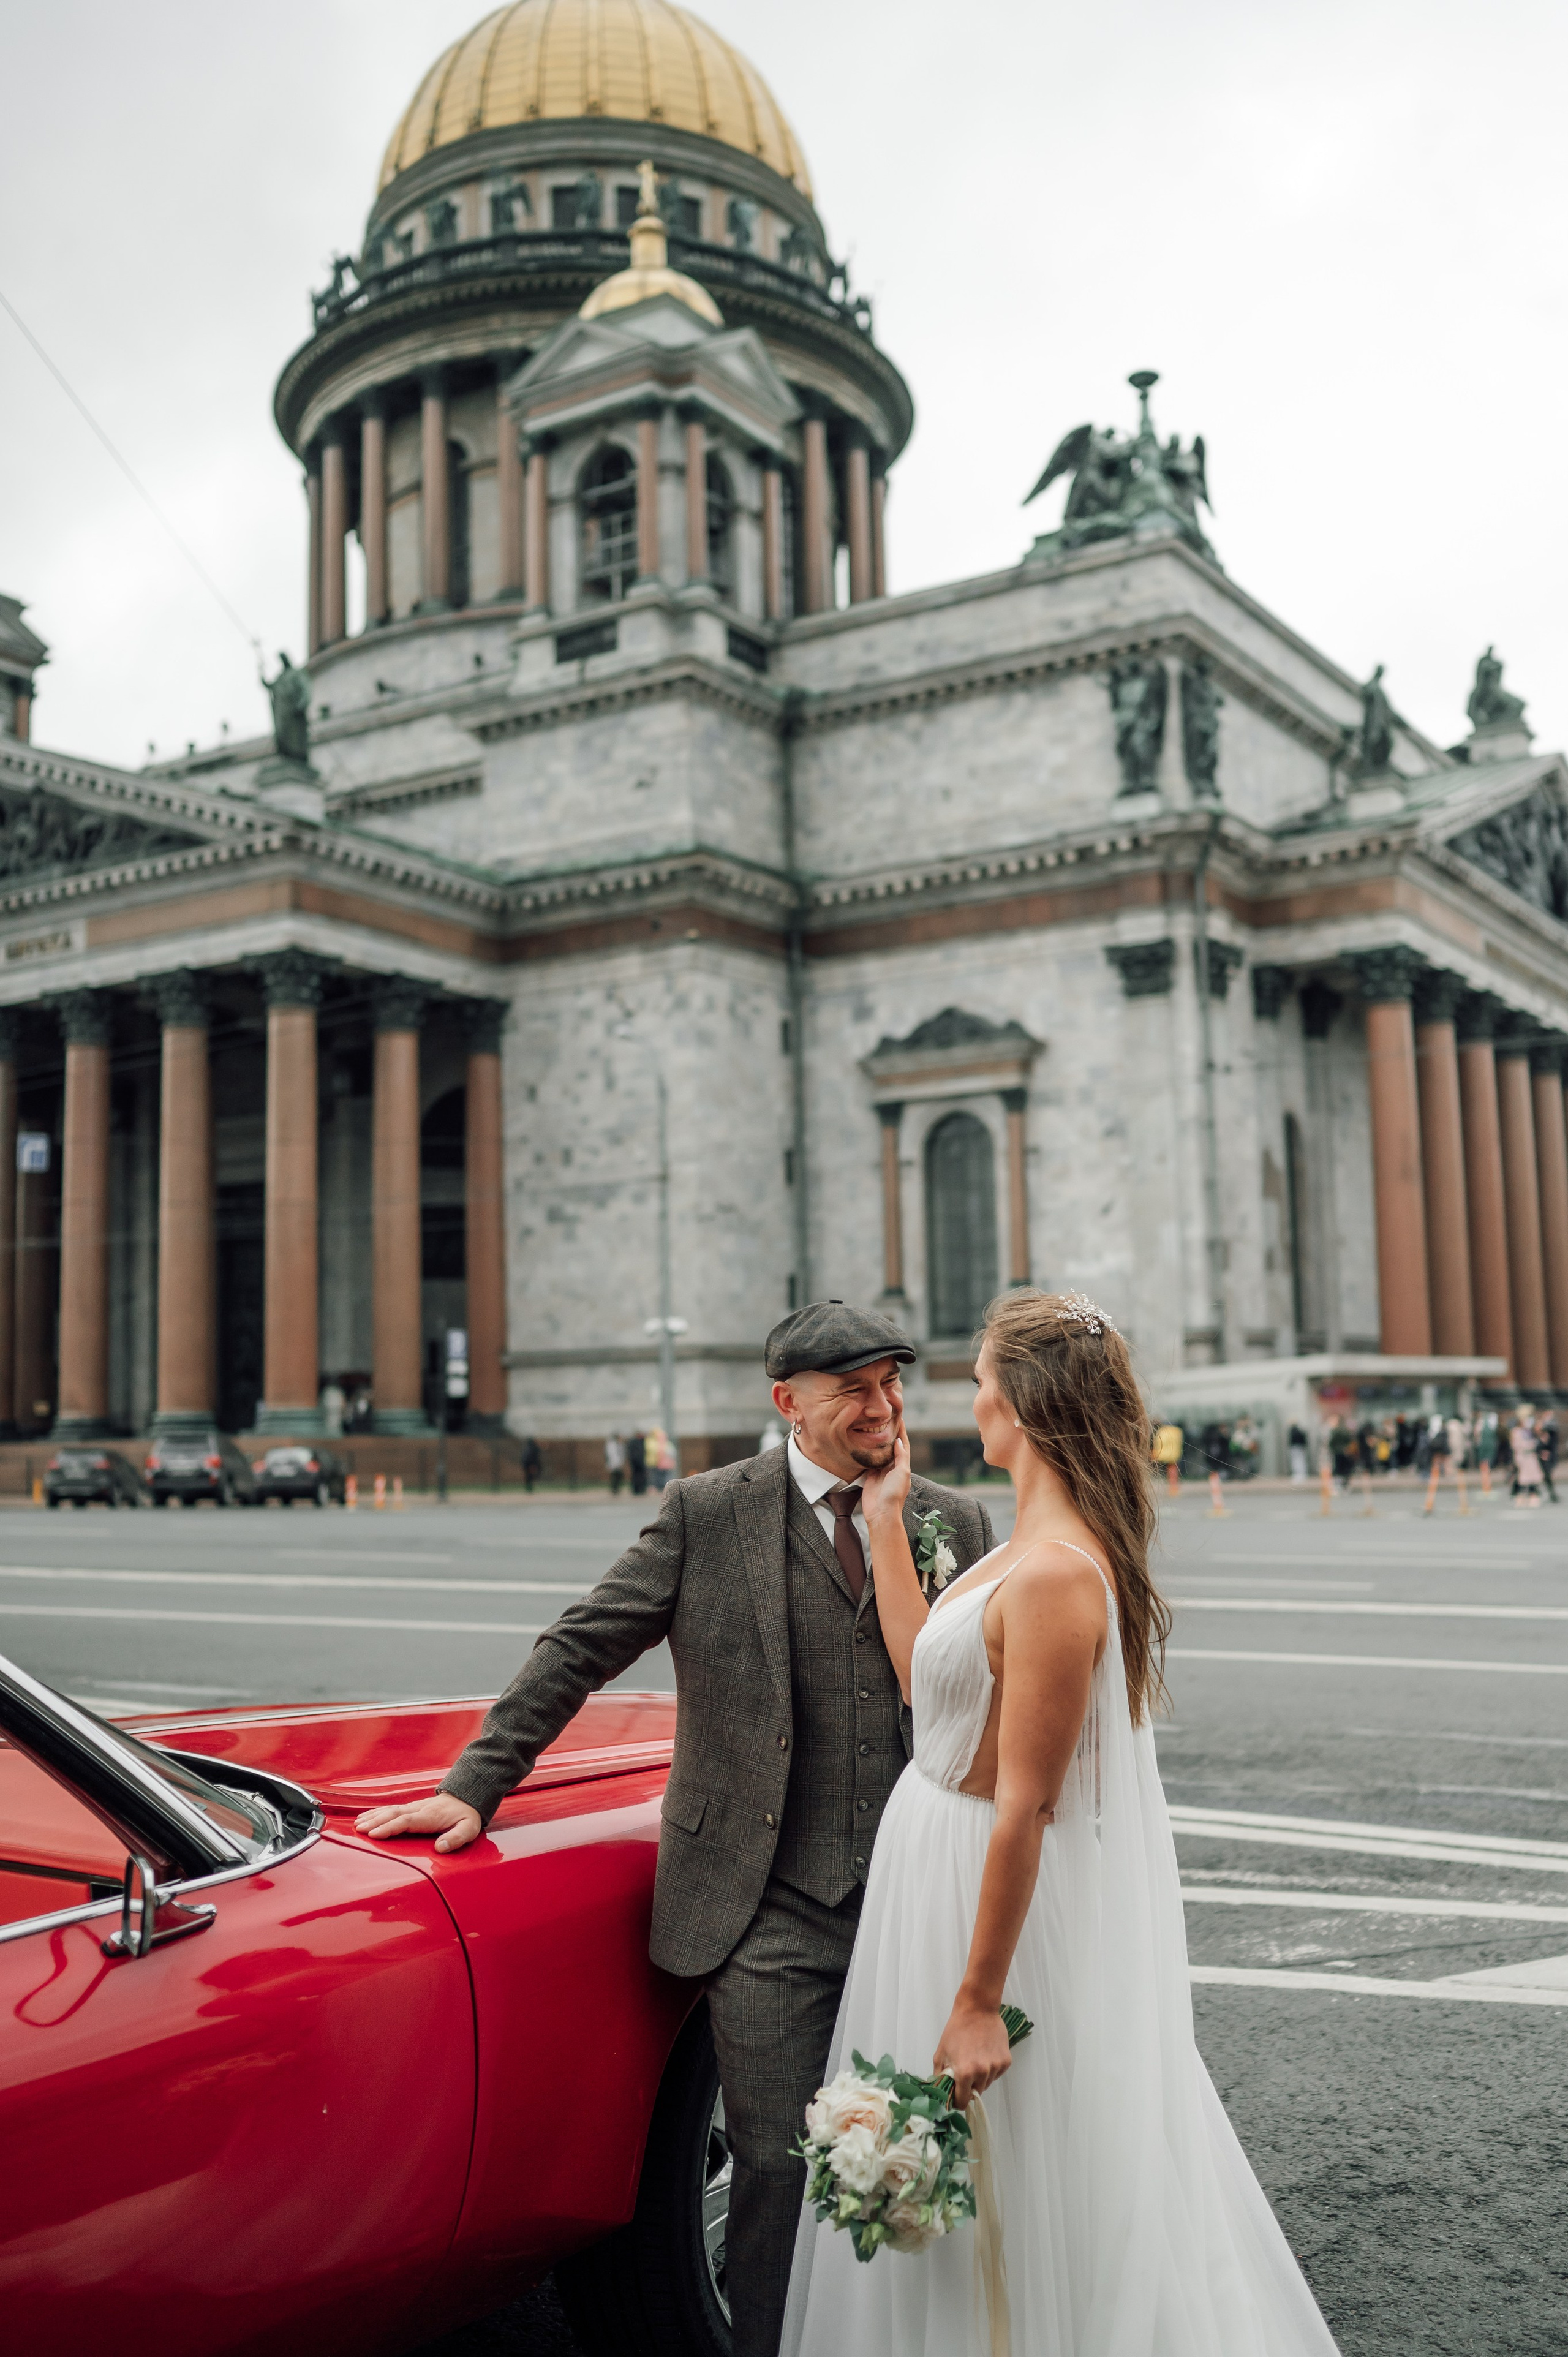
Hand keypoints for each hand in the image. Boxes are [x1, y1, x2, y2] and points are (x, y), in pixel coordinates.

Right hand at [354, 1794, 482, 1852]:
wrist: (468, 1797)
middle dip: (375, 1821)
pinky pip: (392, 1809)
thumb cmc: (467, 1816)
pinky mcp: (412, 1807)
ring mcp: (414, 1807)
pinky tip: (366, 1816)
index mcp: (430, 1816)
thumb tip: (440, 1848)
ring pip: (390, 1810)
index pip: (406, 1821)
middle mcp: (419, 1809)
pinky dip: (377, 1812)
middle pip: (393, 1814)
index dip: (389, 1827)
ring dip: (373, 1816)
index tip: (374, 1834)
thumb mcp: (469, 1829)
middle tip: (358, 1829)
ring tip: (357, 1824)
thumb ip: (456, 1838)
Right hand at [859, 1425, 911, 1524]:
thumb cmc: (894, 1494)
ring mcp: (881, 1472)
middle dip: (889, 1434)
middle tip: (884, 1419)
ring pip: (879, 1452)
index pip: (903, 1446)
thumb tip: (898, 1441)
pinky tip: (864, 1442)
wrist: (881, 1513)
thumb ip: (901, 1457)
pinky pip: (869, 1461)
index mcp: (903, 1467)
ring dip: (877, 1441)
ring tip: (873, 1427)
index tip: (899, 1418)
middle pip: (891, 1447)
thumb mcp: (902, 1473)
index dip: (902, 1433)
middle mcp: (892, 1468)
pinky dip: (868, 1452)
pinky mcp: (870, 1476)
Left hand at [933, 1996, 1012, 2109]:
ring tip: (976, 2058)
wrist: (977, 2009)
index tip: (956, 2096)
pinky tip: (986, 2053)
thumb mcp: (941, 2052)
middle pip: (976, 2093)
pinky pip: (997, 2073)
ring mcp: (996, 2067)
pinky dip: (991, 2068)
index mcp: (965, 2073)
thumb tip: (941, 2093)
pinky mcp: (1006, 2061)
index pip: (963, 2101)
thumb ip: (940, 2076)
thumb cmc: (956, 2029)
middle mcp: (982, 2073)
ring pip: (987, 2083)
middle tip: (965, 2070)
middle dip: (970, 2087)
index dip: (958, 2101)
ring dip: (981, 2077)